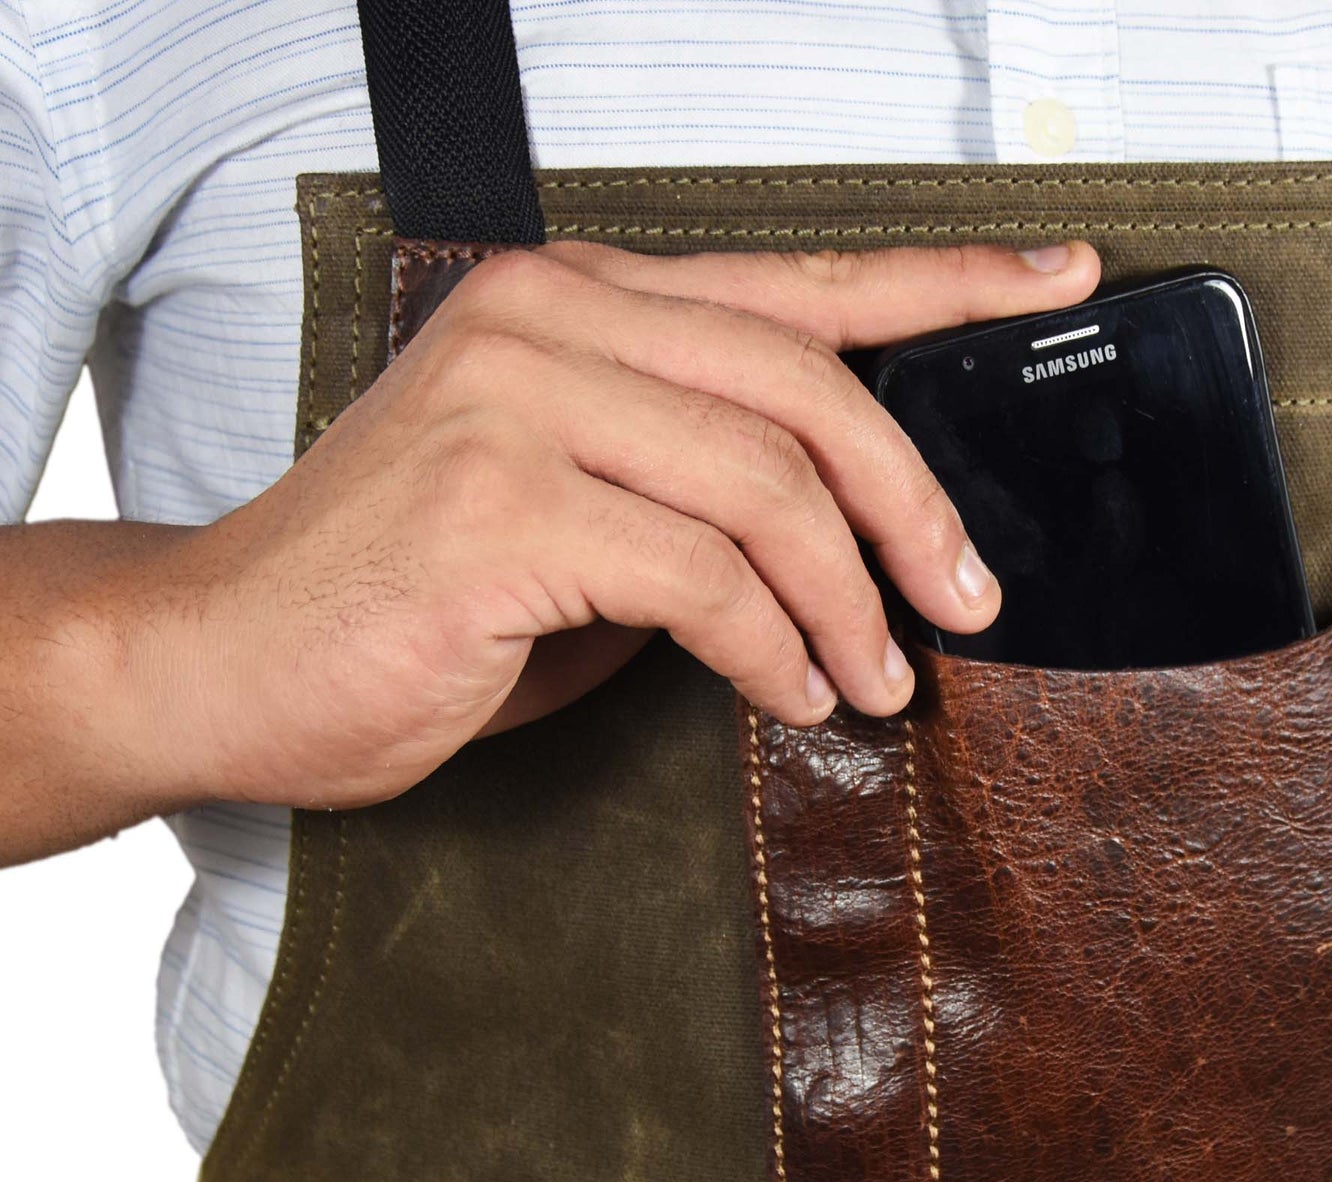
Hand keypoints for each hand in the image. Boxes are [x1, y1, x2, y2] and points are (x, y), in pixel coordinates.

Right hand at [103, 240, 1100, 812]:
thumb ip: (693, 488)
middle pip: (808, 386)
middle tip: (967, 594)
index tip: (1054, 280)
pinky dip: (776, 650)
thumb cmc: (406, 597)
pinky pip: (707, 577)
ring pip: (770, 484)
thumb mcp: (576, 513)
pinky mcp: (499, 506)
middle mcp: (545, 320)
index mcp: (574, 302)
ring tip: (880, 677)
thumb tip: (853, 534)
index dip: (944, 280)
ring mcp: (515, 401)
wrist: (222, 660)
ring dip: (852, 600)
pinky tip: (793, 696)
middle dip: (914, 504)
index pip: (796, 283)